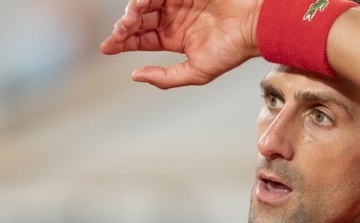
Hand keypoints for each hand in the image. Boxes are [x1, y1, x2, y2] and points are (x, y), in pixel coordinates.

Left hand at [101, 0, 262, 88]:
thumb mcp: (196, 73)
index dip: (121, 42)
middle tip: (118, 35)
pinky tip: (139, 7)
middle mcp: (173, 19)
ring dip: (131, 12)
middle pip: (138, 20)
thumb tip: (135, 75)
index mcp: (175, 39)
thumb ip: (165, 78)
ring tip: (127, 22)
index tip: (106, 47)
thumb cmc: (231, 51)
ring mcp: (178, 1)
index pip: (141, 39)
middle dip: (123, 27)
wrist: (252, 25)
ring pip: (143, 4)